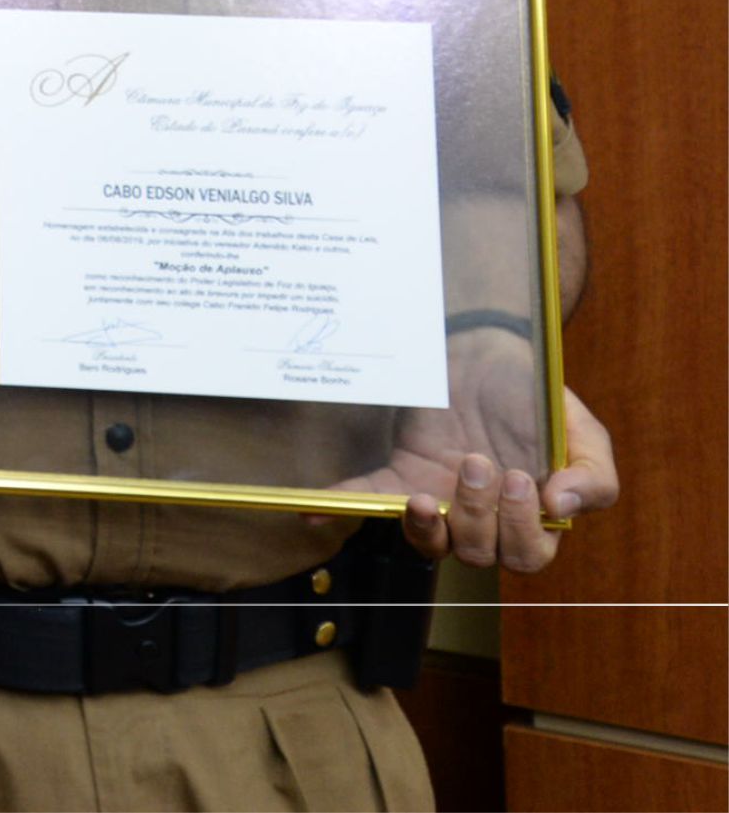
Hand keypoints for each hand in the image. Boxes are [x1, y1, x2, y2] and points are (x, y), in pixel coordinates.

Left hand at [344, 369, 619, 570]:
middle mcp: (483, 518)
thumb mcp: (581, 432)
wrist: (490, 350)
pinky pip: (370, 502)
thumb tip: (559, 506)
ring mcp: (439, 499)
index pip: (527, 555)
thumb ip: (591, 475)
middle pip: (477, 554)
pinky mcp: (401, 474)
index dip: (520, 530)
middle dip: (476, 518)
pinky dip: (342, 510)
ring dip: (426, 527)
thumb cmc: (538, 398)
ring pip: (431, 543)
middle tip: (477, 464)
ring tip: (425, 495)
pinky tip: (313, 516)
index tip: (518, 480)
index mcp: (531, 516)